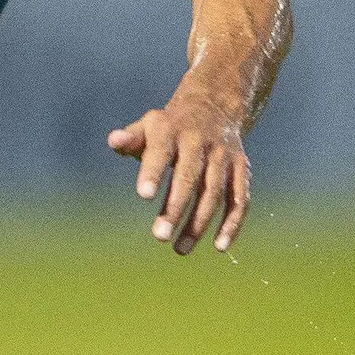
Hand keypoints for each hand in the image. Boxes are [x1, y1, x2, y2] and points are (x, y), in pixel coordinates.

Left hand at [106, 83, 252, 254]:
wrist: (215, 106)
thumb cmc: (170, 126)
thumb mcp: (148, 126)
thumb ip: (131, 139)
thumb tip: (113, 141)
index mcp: (171, 130)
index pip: (160, 152)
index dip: (152, 172)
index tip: (143, 196)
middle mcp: (200, 142)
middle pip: (189, 178)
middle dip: (175, 208)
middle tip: (160, 236)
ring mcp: (223, 156)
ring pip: (214, 193)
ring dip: (198, 223)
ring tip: (179, 249)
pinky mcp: (241, 169)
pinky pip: (239, 199)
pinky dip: (232, 224)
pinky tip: (219, 247)